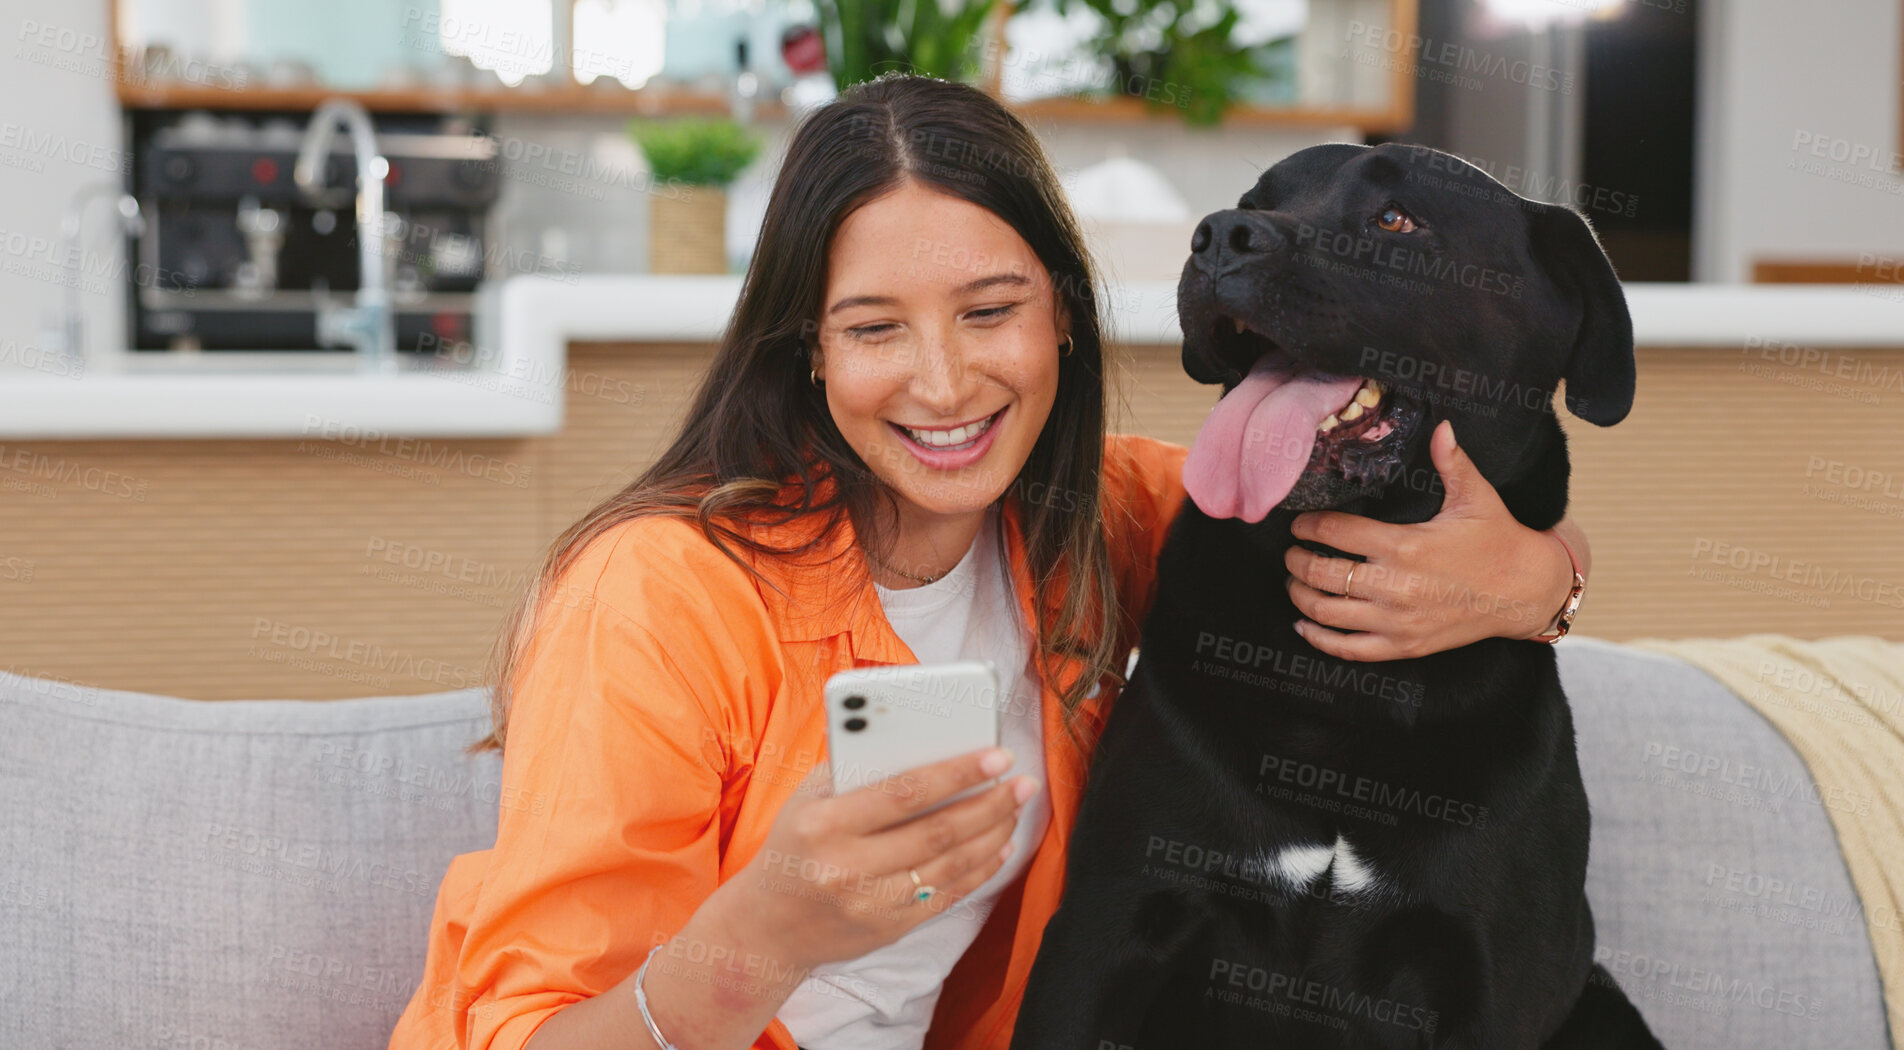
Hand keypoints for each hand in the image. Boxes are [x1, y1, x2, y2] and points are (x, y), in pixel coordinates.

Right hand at [709, 746, 1037, 972]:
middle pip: (936, 830)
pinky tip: (998, 847)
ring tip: (1015, 808)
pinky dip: (979, 870)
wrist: (766, 928)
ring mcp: (870, 904)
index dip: (957, 772)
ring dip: (992, 834)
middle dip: (989, 803)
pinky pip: (946, 895)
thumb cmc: (793, 845)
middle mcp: (846, 867)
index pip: (904, 792)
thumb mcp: (807, 799)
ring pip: (949, 864)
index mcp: (824, 824)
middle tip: (1022, 782)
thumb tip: (927, 741)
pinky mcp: (888, 929)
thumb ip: (857, 769)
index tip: (996, 755)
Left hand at [1282, 419, 1576, 660]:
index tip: (1299, 524)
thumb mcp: (1476, 497)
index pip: (1336, 532)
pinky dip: (1320, 639)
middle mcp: (1395, 586)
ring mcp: (1397, 620)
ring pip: (1328, 613)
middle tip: (1290, 553)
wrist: (1525, 591)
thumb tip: (1441, 426)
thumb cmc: (1498, 541)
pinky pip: (1350, 648)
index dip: (1309, 526)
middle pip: (1323, 573)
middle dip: (1297, 561)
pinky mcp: (1404, 645)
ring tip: (1294, 583)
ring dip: (1301, 597)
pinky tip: (1304, 625)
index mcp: (1405, 545)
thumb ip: (1452, 462)